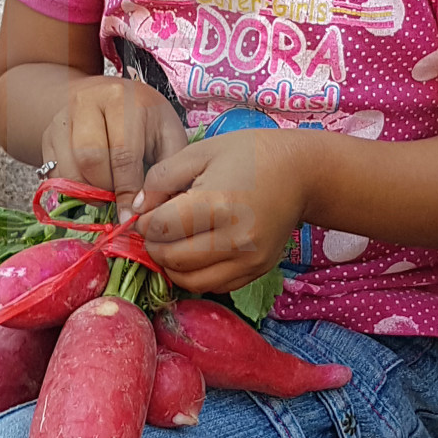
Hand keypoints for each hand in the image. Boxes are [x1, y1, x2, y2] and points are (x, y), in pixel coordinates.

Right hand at [41, 77, 188, 214]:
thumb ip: (163, 169)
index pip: (122, 153)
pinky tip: (90, 183)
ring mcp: (62, 118)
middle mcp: (86, 101)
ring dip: (88, 192)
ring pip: (68, 170)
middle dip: (106, 189)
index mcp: (121, 99)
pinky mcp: (47, 135)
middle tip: (118, 197)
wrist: (108, 96)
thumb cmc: (145, 119)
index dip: (127, 189)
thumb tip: (143, 208)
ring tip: (105, 190)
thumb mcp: (166, 134)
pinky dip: (72, 189)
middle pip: (89, 159)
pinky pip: (54, 174)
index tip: (132, 214)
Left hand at [135, 130, 308, 292]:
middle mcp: (235, 239)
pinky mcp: (256, 271)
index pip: (161, 228)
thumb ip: (161, 179)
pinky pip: (213, 285)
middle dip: (153, 245)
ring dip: (171, 265)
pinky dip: (195, 274)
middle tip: (155, 229)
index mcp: (218, 204)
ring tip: (171, 242)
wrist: (301, 174)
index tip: (146, 213)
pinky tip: (194, 252)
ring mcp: (248, 260)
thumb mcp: (200, 152)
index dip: (144, 222)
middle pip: (171, 258)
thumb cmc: (250, 155)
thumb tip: (137, 209)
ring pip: (189, 281)